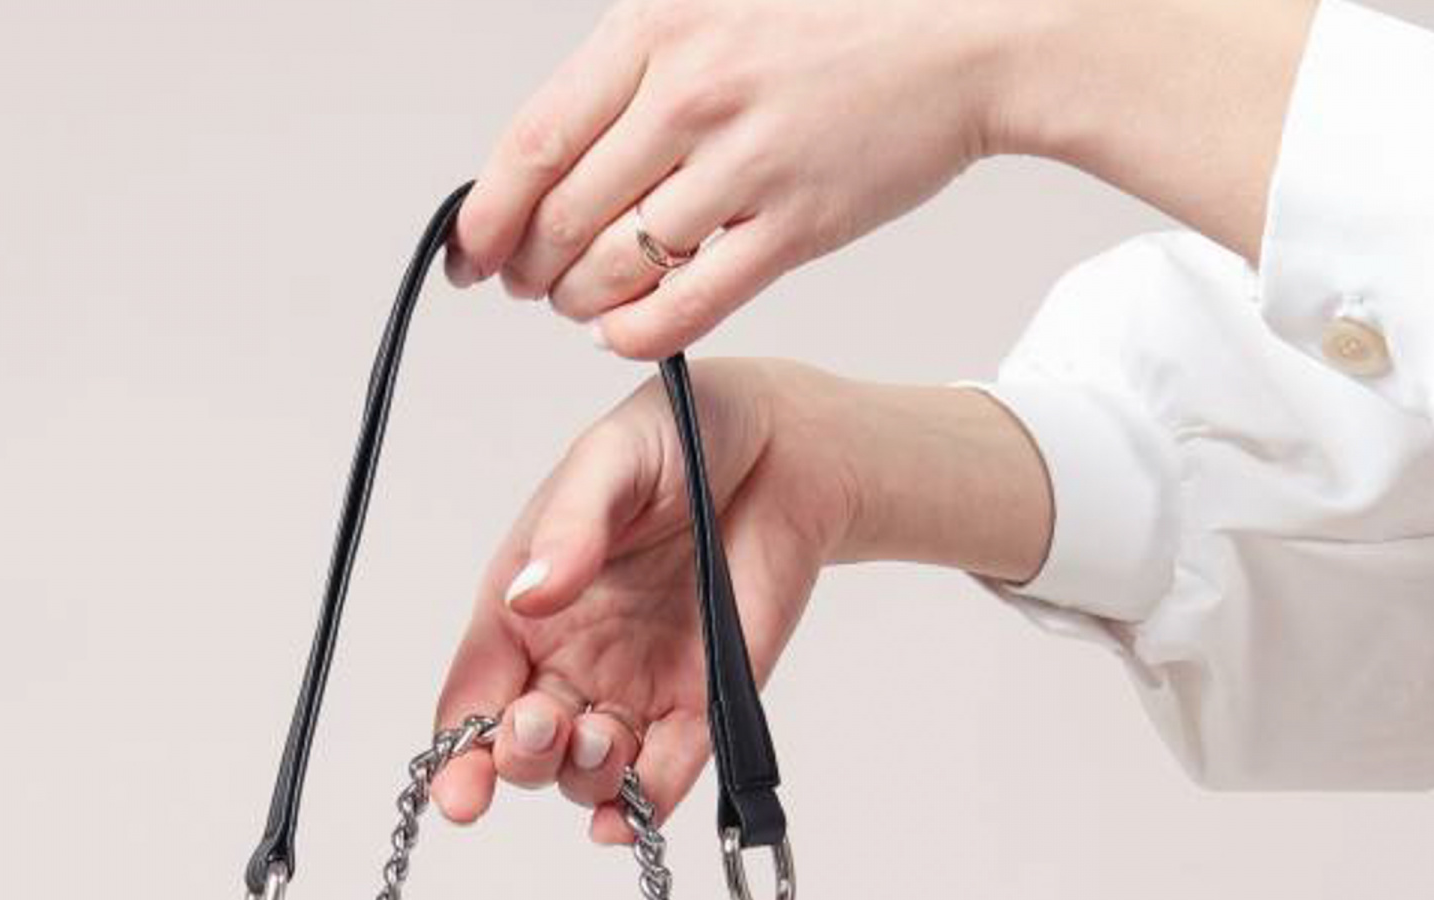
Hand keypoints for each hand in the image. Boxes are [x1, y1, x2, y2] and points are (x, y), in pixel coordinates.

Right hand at [429, 358, 1053, 841]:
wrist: (786, 448)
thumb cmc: (684, 436)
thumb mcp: (614, 459)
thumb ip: (572, 525)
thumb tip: (529, 595)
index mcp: (526, 608)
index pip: (475, 695)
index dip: (459, 752)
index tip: (459, 792)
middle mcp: (569, 663)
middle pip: (523, 749)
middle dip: (521, 758)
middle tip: (543, 726)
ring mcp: (633, 693)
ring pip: (584, 775)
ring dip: (582, 777)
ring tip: (604, 736)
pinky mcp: (699, 711)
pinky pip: (661, 779)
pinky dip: (640, 809)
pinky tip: (628, 818)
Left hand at [447, 0, 1004, 357]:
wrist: (963, 37)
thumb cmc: (835, 27)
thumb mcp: (712, 12)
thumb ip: (631, 76)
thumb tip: (545, 160)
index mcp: (657, 28)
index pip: (531, 144)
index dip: (485, 217)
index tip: (470, 255)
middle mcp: (691, 93)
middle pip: (561, 219)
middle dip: (530, 271)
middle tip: (533, 285)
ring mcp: (744, 163)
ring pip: (613, 270)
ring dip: (580, 305)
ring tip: (584, 303)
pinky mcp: (793, 226)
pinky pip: (682, 310)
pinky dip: (636, 334)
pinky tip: (627, 329)